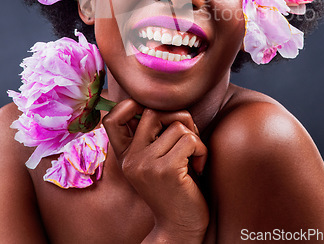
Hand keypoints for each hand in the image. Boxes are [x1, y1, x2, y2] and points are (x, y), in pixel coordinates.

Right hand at [102, 99, 208, 241]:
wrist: (179, 228)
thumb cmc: (174, 188)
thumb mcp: (155, 161)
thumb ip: (153, 136)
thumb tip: (164, 104)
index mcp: (125, 155)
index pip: (112, 119)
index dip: (129, 106)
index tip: (155, 117)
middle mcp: (131, 158)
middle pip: (153, 112)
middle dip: (178, 119)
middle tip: (187, 139)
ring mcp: (147, 164)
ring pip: (178, 125)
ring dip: (194, 138)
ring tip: (193, 158)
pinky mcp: (166, 170)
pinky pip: (191, 140)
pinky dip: (201, 150)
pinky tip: (198, 167)